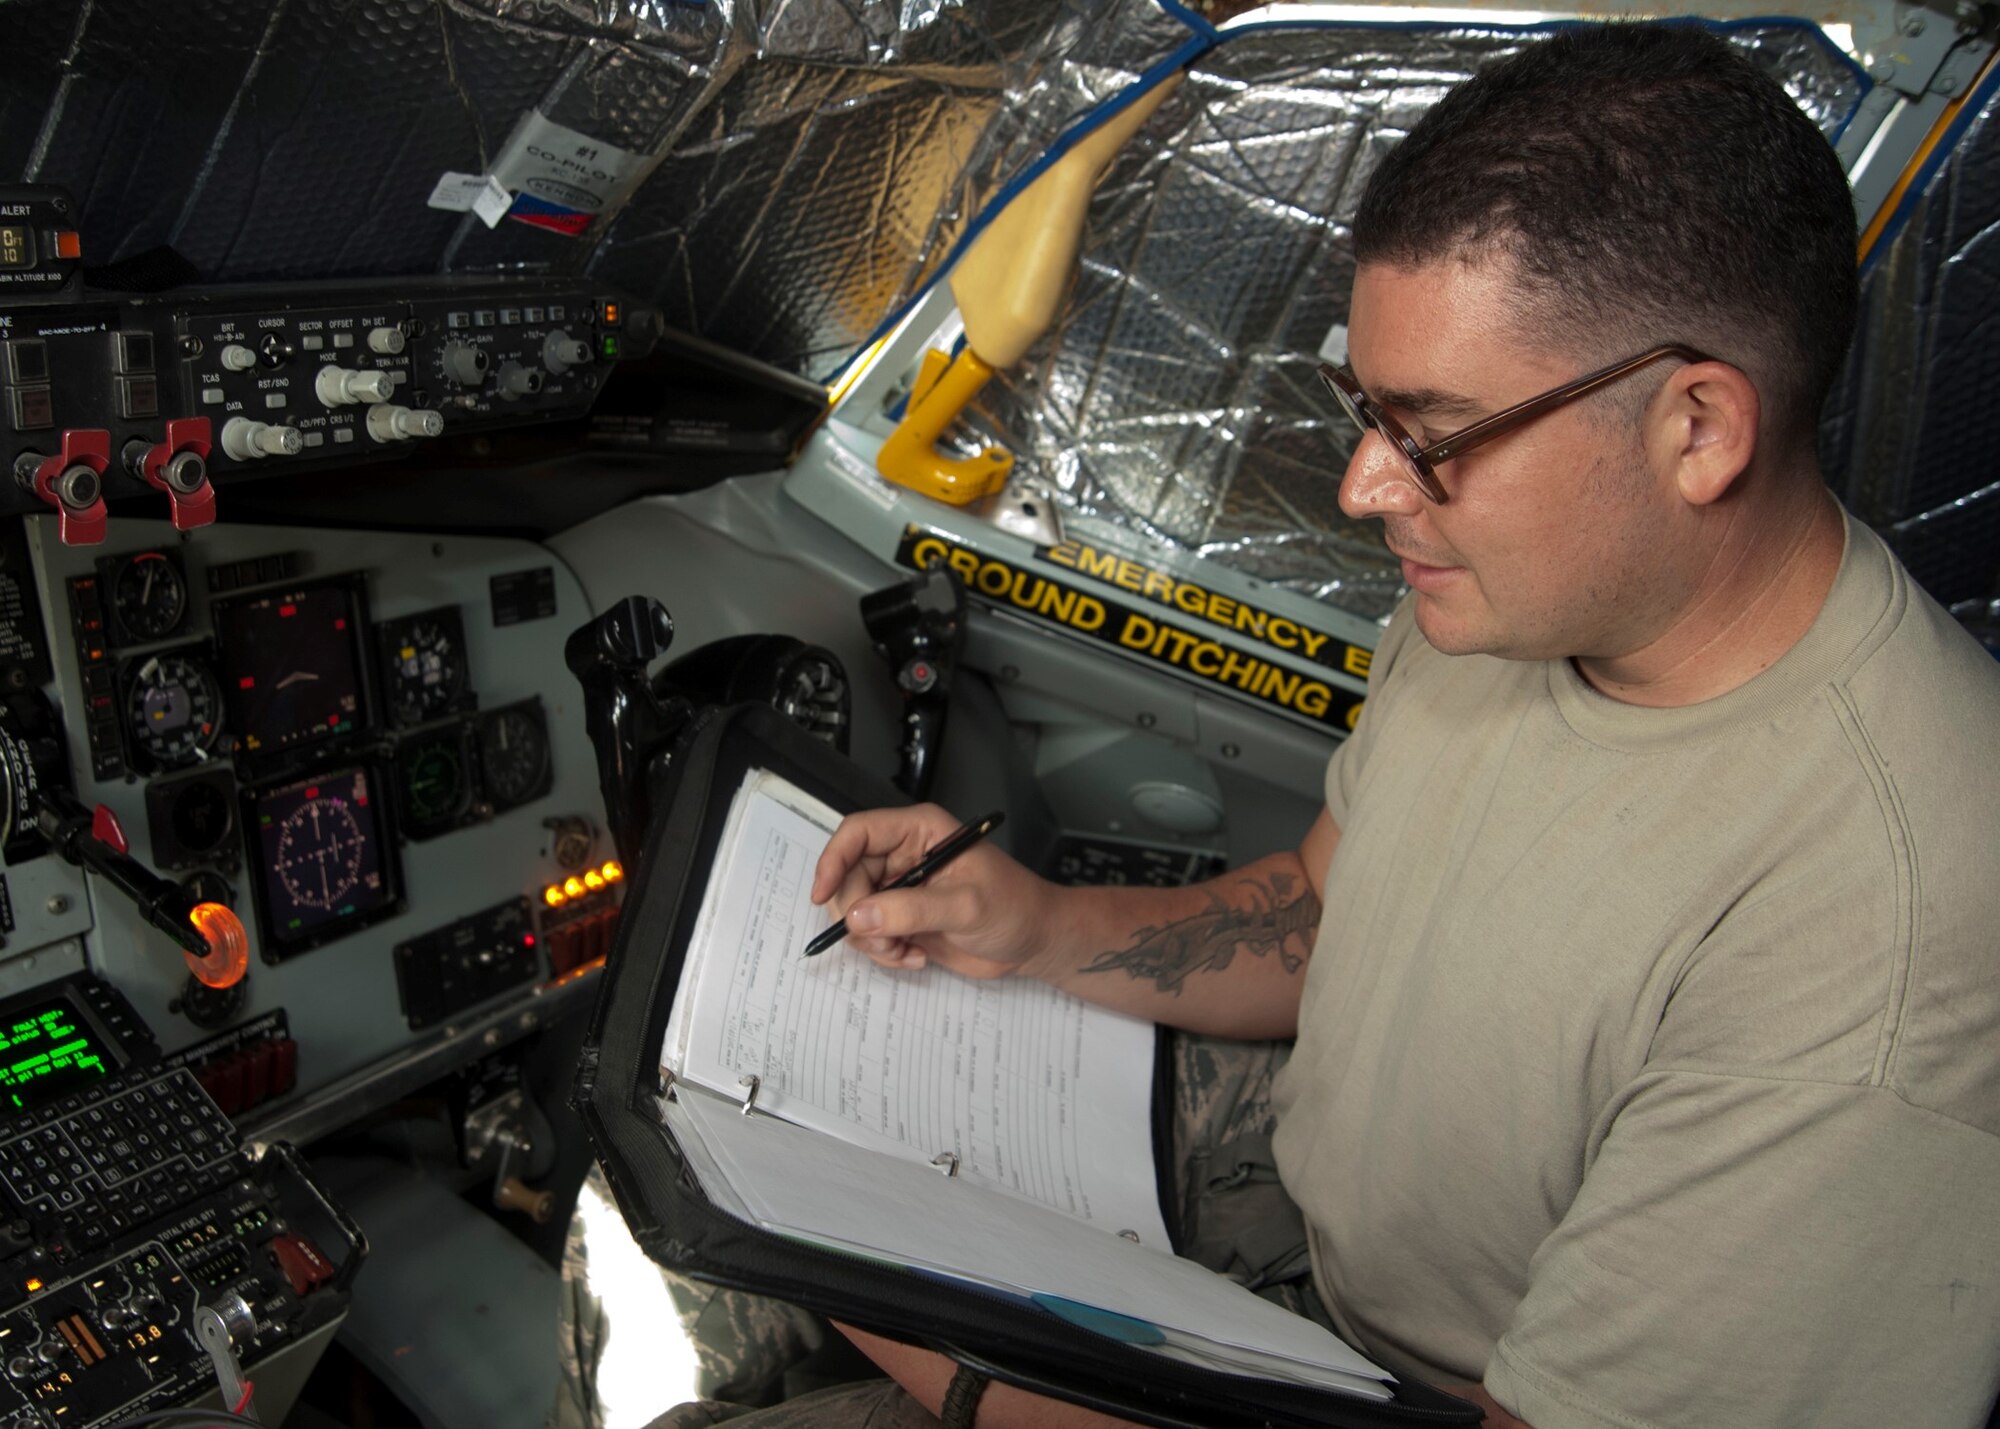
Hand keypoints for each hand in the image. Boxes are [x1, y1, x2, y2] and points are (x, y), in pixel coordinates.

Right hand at [810, 804, 1055, 978]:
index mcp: (920, 832)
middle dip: (858, 914)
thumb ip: (911, 910)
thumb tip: (858, 917)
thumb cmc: (1014, 908)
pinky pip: (870, 934)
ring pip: (855, 910)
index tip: (823, 896)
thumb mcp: (966, 906)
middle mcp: (905, 855)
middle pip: (849, 876)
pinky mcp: (903, 919)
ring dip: (872, 939)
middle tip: (885, 941)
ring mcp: (902, 889)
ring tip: (905, 951)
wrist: (1035, 942)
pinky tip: (915, 957)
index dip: (834, 860)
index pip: (859, 832)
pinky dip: (884, 952)